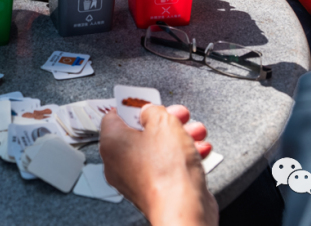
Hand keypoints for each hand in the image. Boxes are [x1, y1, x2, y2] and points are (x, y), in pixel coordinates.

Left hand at [100, 104, 216, 225]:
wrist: (182, 208)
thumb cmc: (167, 170)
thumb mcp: (162, 122)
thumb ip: (153, 111)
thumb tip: (150, 112)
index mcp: (111, 142)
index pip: (114, 115)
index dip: (134, 106)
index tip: (149, 102)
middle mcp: (118, 163)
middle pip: (139, 132)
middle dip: (164, 122)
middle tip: (179, 116)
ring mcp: (135, 180)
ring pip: (156, 149)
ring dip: (178, 138)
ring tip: (195, 132)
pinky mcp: (154, 191)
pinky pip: (165, 168)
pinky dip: (181, 157)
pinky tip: (199, 150)